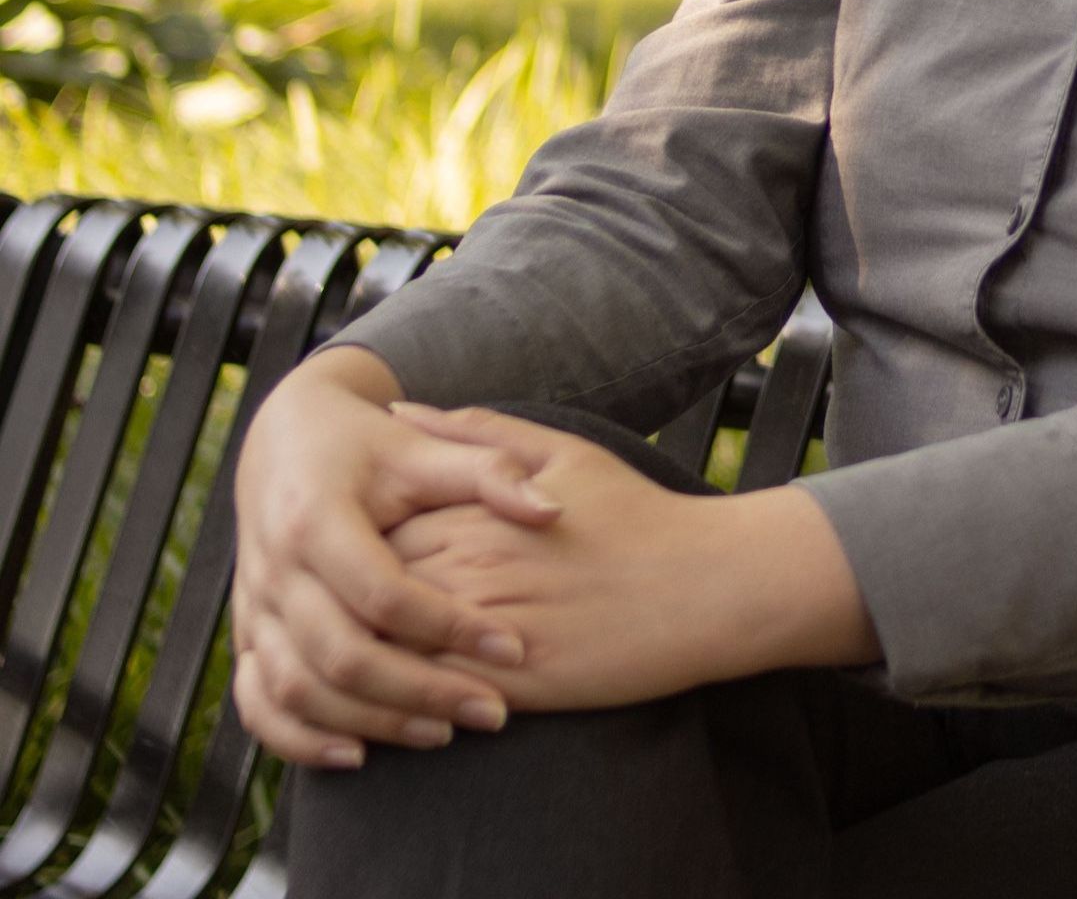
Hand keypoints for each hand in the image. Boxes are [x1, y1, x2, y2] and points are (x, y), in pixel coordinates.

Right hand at [231, 348, 563, 769]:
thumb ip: (488, 472)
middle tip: (492, 712)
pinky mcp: (246, 635)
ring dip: (372, 721)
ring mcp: (254, 609)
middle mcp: (276, 570)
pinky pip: (258, 704)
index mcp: (317, 518)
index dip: (451, 624)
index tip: (514, 647)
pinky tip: (359, 753)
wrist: (284, 438)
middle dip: (421, 691)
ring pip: (299, 690)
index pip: (385, 592)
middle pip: (342, 655)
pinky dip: (299, 739)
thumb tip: (552, 510)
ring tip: (444, 732)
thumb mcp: (423, 445)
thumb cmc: (367, 444)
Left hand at [385, 405, 879, 710]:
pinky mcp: (512, 690)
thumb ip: (477, 434)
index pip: (373, 533)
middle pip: (368, 598)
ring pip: (389, 658)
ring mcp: (487, 635)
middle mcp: (469, 573)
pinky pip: (433, 704)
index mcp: (473, 515)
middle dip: (340, 609)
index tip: (342, 550)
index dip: (350, 544)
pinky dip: (406, 706)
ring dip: (362, 667)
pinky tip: (398, 707)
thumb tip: (403, 413)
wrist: (704, 585)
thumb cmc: (636, 515)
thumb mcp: (562, 452)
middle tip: (328, 614)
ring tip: (350, 669)